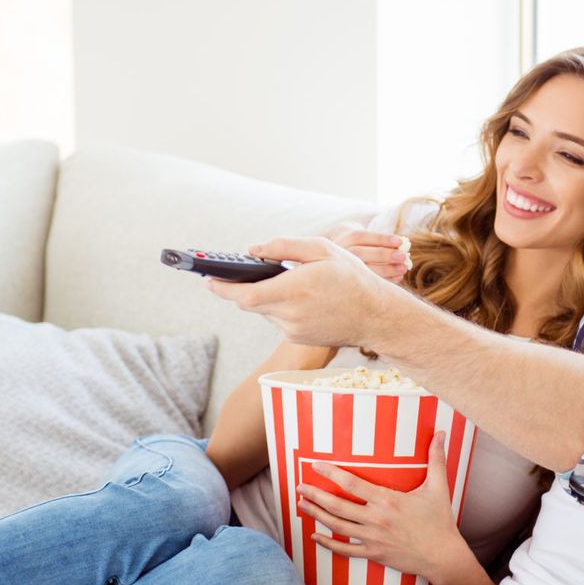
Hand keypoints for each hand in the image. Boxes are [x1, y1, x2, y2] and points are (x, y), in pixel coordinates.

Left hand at [205, 235, 399, 348]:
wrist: (376, 316)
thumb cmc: (351, 277)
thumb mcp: (322, 249)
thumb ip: (285, 246)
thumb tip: (253, 250)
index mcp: (294, 290)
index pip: (245, 296)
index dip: (222, 289)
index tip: (207, 280)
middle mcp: (290, 315)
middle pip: (250, 304)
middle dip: (242, 289)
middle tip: (234, 274)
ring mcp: (293, 330)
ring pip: (265, 311)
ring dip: (268, 296)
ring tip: (286, 281)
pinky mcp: (298, 338)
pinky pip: (279, 319)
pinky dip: (282, 306)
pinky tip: (301, 297)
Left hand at [299, 434, 471, 582]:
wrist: (442, 556)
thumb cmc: (440, 521)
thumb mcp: (438, 488)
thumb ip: (436, 459)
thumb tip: (441, 433)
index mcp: (388, 501)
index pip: (352, 483)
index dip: (331, 473)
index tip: (315, 465)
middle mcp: (376, 519)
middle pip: (337, 506)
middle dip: (315, 495)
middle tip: (299, 486)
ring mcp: (372, 538)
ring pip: (337, 526)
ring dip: (316, 515)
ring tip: (301, 504)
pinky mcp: (373, 553)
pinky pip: (345, 550)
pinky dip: (327, 544)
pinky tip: (314, 536)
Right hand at [326, 221, 411, 283]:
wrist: (335, 261)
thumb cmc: (360, 247)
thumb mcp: (364, 241)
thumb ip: (379, 242)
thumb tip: (403, 246)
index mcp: (341, 240)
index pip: (360, 237)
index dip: (380, 238)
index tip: (399, 241)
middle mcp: (337, 255)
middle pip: (359, 253)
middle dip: (383, 255)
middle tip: (403, 257)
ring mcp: (339, 270)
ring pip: (361, 269)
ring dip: (385, 269)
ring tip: (403, 268)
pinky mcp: (346, 283)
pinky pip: (365, 282)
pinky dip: (384, 280)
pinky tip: (398, 278)